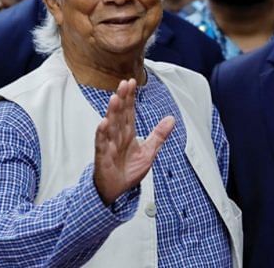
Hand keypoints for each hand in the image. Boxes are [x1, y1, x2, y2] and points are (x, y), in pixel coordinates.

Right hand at [93, 78, 174, 205]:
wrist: (117, 191)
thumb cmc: (128, 171)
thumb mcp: (149, 152)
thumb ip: (159, 135)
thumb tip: (171, 119)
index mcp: (127, 133)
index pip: (128, 111)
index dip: (129, 97)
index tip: (131, 82)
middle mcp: (117, 136)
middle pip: (119, 114)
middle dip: (121, 99)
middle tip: (123, 84)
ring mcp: (109, 145)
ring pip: (110, 126)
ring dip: (112, 112)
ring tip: (114, 98)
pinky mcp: (103, 157)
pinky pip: (102, 144)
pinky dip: (102, 134)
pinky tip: (103, 123)